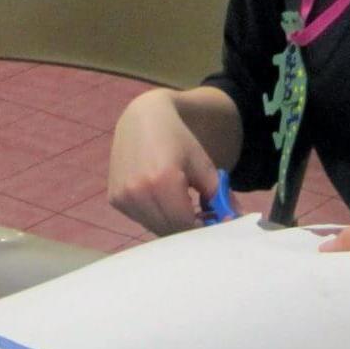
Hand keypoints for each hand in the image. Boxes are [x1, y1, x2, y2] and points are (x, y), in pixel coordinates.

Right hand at [108, 90, 221, 234]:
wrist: (143, 119)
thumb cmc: (177, 139)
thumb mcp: (203, 164)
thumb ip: (219, 194)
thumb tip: (235, 220)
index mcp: (162, 181)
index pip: (186, 224)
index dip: (202, 227)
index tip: (212, 221)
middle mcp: (137, 192)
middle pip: (169, 229)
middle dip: (188, 227)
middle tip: (200, 215)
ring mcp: (122, 197)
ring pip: (154, 227)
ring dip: (170, 223)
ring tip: (181, 205)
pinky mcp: (114, 199)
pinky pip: (140, 219)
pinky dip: (155, 216)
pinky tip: (162, 199)